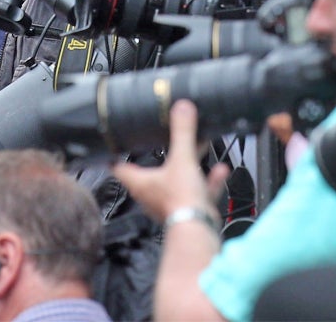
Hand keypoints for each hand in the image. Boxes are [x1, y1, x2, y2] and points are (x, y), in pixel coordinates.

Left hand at [114, 100, 227, 224]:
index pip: (118, 167)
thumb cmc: (181, 200)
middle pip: (152, 170)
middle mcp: (152, 194)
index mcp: (140, 183)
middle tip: (166, 139)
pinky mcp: (188, 210)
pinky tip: (220, 170)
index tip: (114, 145)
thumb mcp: (181, 159)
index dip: (114, 155)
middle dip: (162, 154)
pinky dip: (208, 180)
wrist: (199, 228)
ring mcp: (170, 203)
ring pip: (177, 179)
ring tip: (200, 149)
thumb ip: (182, 132)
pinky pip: (197, 191)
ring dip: (189, 165)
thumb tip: (181, 108)